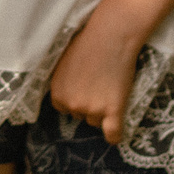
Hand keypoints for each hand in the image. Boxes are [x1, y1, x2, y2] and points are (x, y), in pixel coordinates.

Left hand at [48, 14, 144, 144]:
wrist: (110, 37)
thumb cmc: (87, 44)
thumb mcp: (64, 63)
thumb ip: (64, 82)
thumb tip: (69, 91)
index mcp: (57, 93)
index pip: (65, 109)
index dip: (76, 99)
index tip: (85, 89)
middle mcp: (72, 104)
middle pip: (81, 115)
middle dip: (89, 105)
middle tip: (100, 85)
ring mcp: (92, 109)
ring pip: (96, 121)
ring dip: (103, 113)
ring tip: (110, 90)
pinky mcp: (113, 110)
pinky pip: (113, 134)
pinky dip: (114, 136)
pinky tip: (115, 134)